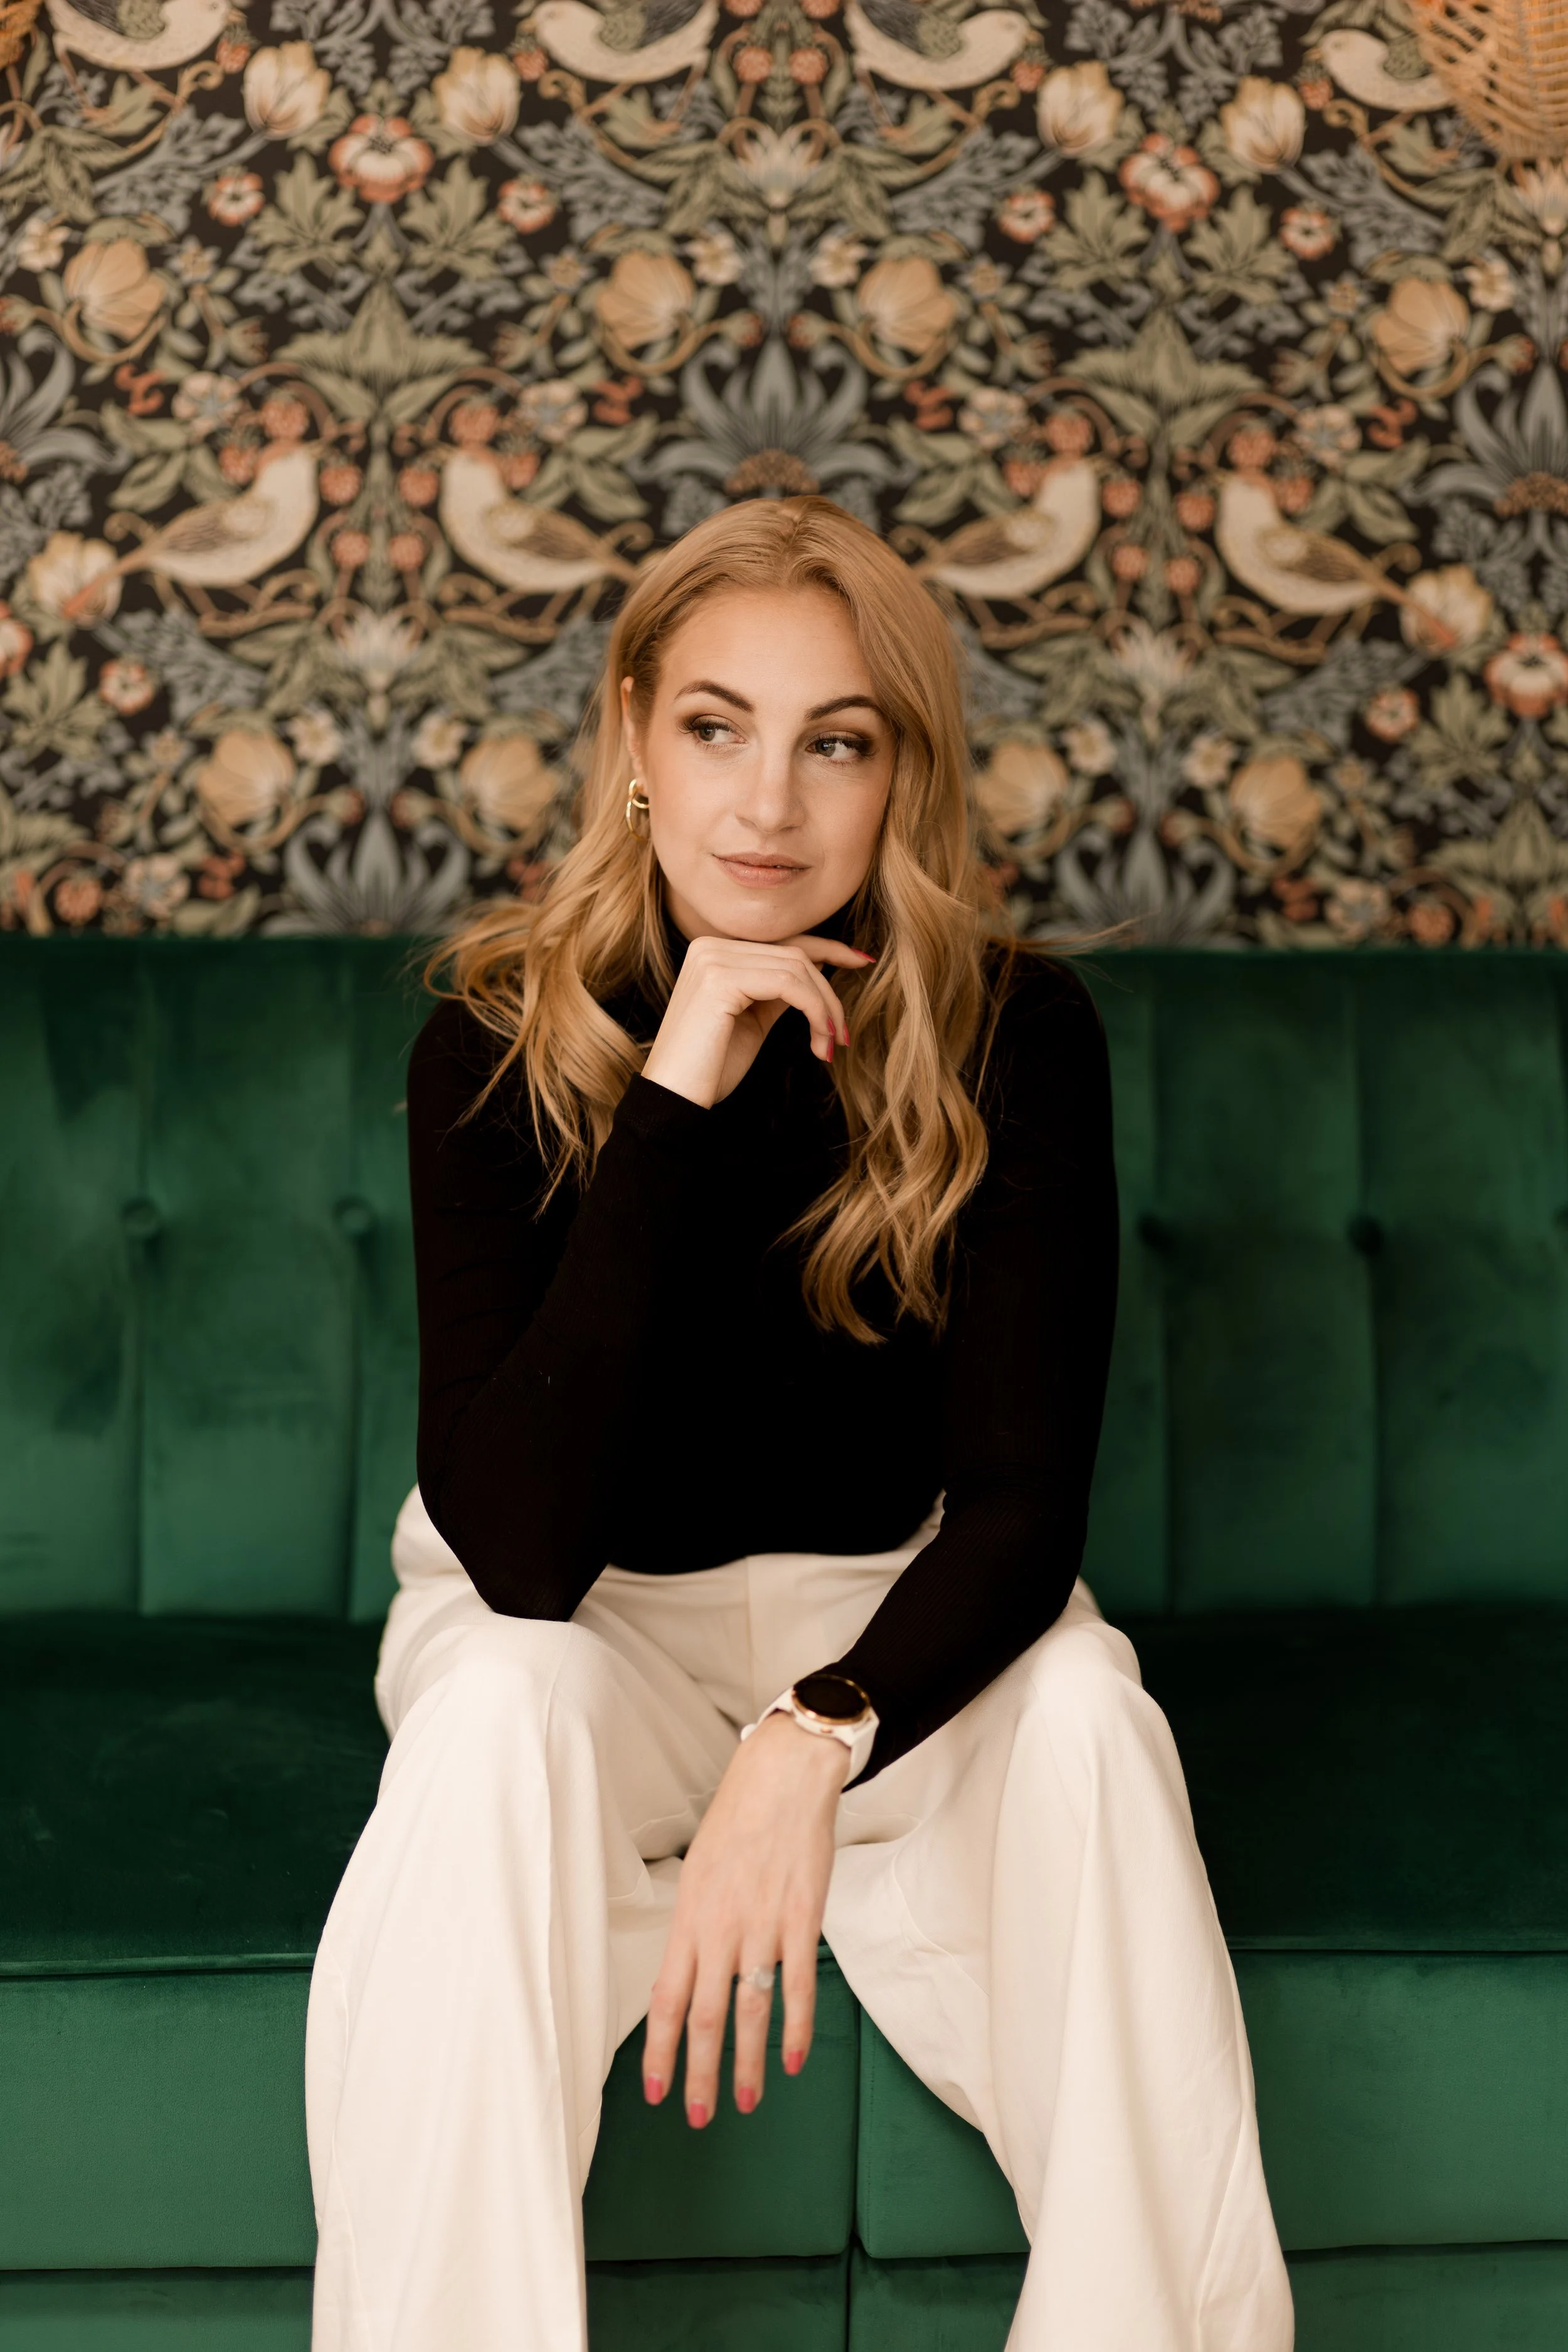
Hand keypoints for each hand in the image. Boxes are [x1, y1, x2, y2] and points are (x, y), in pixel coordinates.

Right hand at [641, 931, 874, 1108]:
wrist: (675, 1099)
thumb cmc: (711, 1067)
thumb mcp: (752, 1020)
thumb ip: (777, 990)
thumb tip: (817, 968)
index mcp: (714, 952)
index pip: (782, 942)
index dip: (828, 949)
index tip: (862, 962)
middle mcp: (709, 947)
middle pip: (795, 955)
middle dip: (828, 995)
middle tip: (841, 1036)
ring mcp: (712, 959)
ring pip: (797, 968)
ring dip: (825, 1008)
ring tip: (829, 1045)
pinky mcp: (719, 980)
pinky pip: (788, 984)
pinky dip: (814, 1010)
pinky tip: (819, 1041)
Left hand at [642, 1711, 849, 2124]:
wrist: (784, 1777)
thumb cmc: (738, 1819)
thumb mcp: (701, 1871)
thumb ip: (697, 1924)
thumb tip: (694, 1971)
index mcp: (689, 1916)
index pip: (667, 1997)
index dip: (661, 2049)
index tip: (656, 2090)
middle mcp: (720, 1927)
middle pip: (706, 2016)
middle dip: (700, 2072)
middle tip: (699, 2116)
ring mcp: (762, 1926)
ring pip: (750, 2010)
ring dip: (746, 2063)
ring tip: (745, 2101)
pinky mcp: (802, 1920)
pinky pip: (797, 1986)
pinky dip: (796, 2029)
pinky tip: (793, 2060)